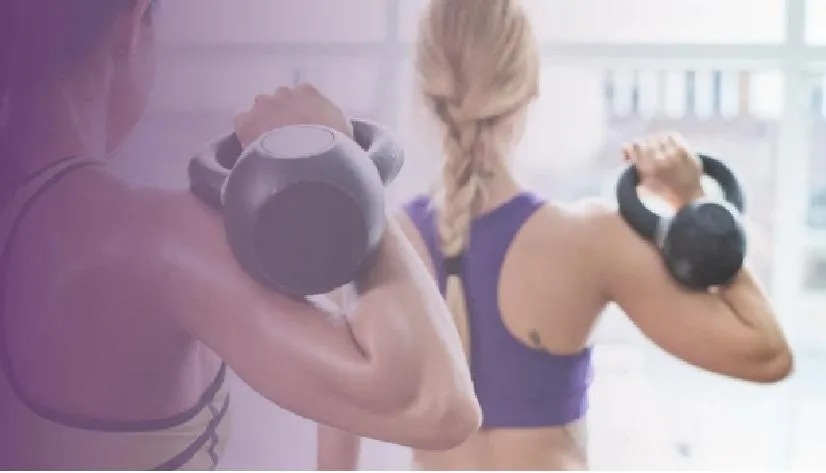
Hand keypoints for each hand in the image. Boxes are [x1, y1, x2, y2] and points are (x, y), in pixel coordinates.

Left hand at [233, 83, 353, 148]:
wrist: (307, 161)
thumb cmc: (334, 148)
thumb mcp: (345, 134)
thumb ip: (335, 124)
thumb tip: (332, 128)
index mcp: (310, 93)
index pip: (305, 94)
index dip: (305, 111)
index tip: (307, 126)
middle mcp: (284, 93)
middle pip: (281, 98)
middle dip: (283, 112)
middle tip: (288, 135)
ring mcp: (262, 106)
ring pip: (261, 108)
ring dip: (264, 120)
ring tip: (269, 143)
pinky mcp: (245, 122)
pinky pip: (242, 122)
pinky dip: (247, 132)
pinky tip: (252, 147)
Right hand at [622, 131, 703, 207]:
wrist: (688, 197)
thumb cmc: (662, 192)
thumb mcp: (642, 182)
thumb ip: (632, 164)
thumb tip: (625, 147)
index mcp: (646, 169)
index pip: (634, 145)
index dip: (632, 148)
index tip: (634, 153)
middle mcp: (659, 160)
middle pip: (646, 140)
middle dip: (645, 146)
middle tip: (648, 151)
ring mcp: (674, 155)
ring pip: (659, 137)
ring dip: (657, 141)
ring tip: (659, 148)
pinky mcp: (686, 151)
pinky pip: (673, 136)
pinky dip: (669, 138)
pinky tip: (669, 145)